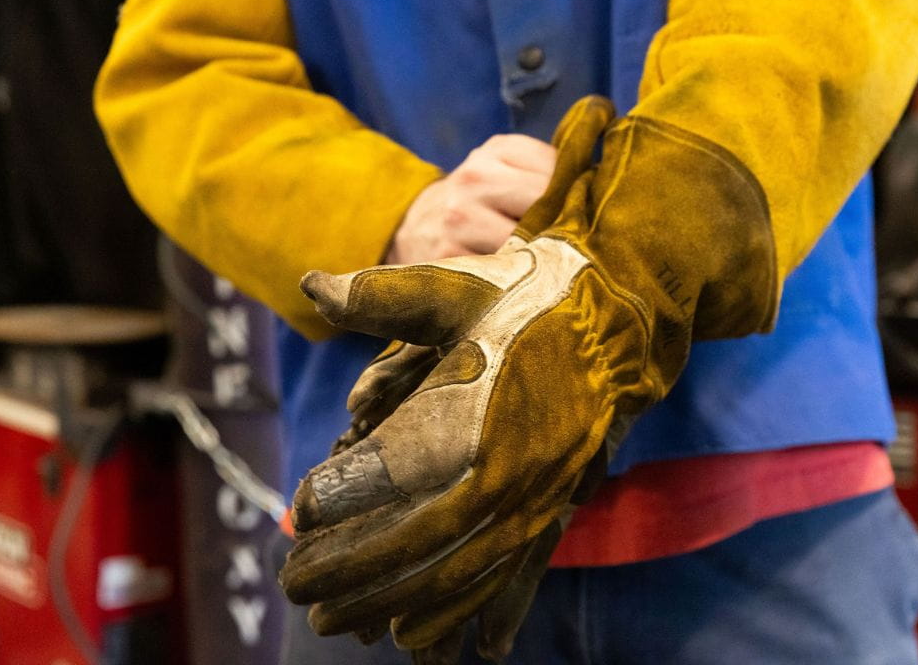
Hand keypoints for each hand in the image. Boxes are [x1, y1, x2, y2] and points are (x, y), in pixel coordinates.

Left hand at [279, 96, 777, 660]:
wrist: (620, 317)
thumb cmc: (528, 299)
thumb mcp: (455, 286)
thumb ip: (381, 295)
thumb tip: (311, 286)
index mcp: (484, 410)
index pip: (398, 466)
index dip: (344, 492)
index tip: (299, 510)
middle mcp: (514, 467)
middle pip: (422, 540)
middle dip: (353, 570)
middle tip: (297, 585)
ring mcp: (539, 496)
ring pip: (460, 570)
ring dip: (395, 601)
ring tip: (337, 623)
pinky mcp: (554, 508)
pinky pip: (507, 572)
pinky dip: (465, 609)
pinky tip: (426, 638)